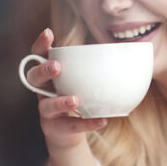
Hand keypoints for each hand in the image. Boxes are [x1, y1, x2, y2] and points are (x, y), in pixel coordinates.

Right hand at [27, 29, 107, 152]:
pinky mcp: (54, 128)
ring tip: (75, 100)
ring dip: (60, 102)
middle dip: (44, 71)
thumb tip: (132, 49)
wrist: (68, 133)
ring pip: (47, 106)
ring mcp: (46, 111)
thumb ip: (94, 67)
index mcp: (48, 75)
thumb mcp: (81, 81)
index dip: (40, 44)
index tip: (48, 32)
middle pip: (34, 78)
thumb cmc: (77, 98)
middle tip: (57, 67)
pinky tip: (102, 121)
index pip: (38, 56)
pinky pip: (69, 126)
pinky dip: (86, 124)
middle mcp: (42, 91)